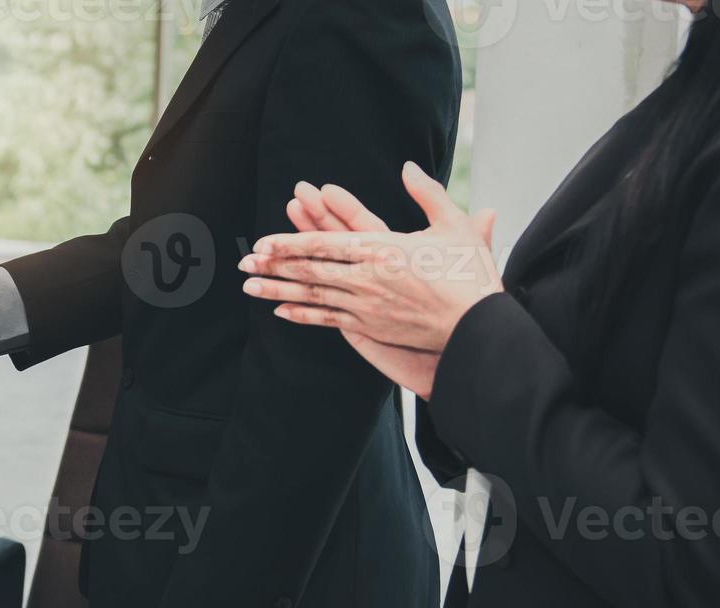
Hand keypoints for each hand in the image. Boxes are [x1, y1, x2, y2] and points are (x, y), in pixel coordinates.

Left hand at [239, 163, 500, 397]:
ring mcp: (365, 306)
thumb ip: (426, 193)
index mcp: (382, 248)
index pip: (324, 243)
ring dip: (277, 289)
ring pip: (312, 295)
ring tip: (248, 286)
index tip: (264, 242)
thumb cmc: (470, 274)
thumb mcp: (453, 225)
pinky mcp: (371, 327)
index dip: (290, 241)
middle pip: (309, 268)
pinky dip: (302, 314)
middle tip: (242, 261)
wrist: (477, 327)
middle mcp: (366, 278)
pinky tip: (281, 310)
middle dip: (272, 264)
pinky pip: (328, 320)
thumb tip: (408, 166)